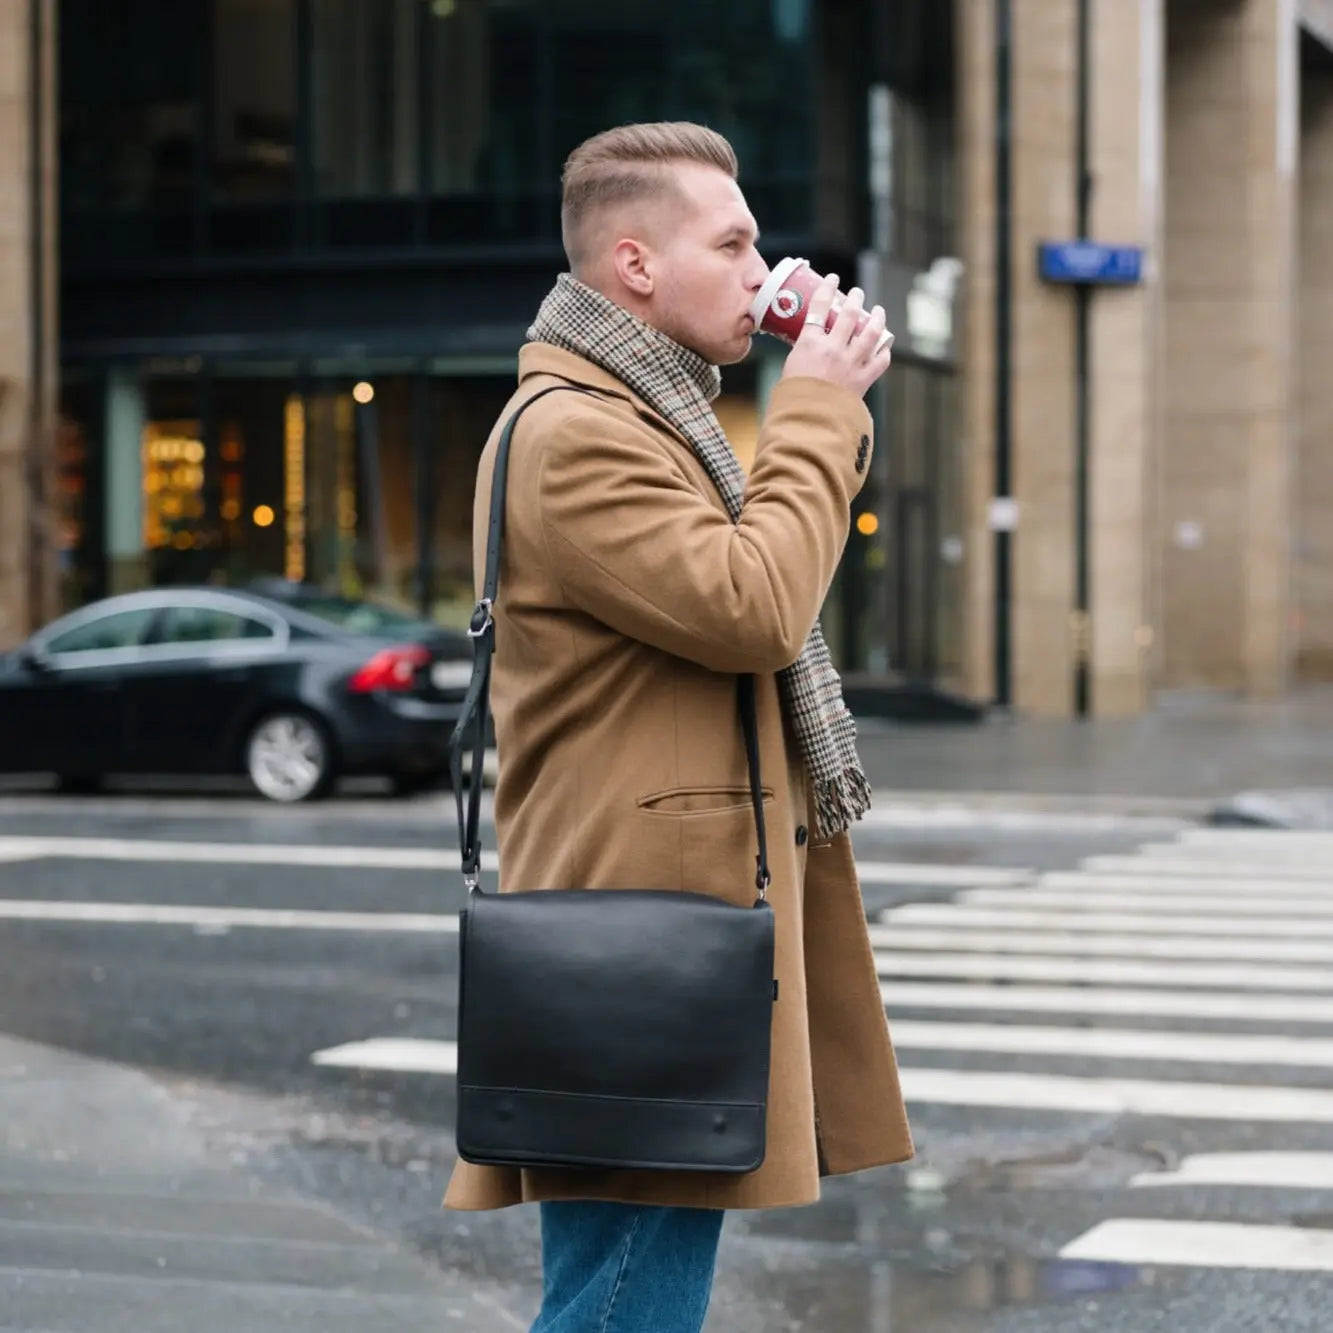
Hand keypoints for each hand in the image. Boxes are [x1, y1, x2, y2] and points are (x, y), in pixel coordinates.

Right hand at [779, 275, 893, 396]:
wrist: (809, 422)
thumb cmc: (793, 397)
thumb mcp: (790, 367)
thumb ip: (804, 352)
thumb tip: (811, 345)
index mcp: (810, 343)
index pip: (819, 306)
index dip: (827, 288)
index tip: (832, 278)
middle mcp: (834, 348)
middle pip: (849, 313)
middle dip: (855, 298)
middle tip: (857, 293)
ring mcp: (852, 362)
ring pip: (871, 331)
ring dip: (876, 317)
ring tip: (877, 311)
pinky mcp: (864, 379)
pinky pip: (881, 360)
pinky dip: (883, 352)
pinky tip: (884, 346)